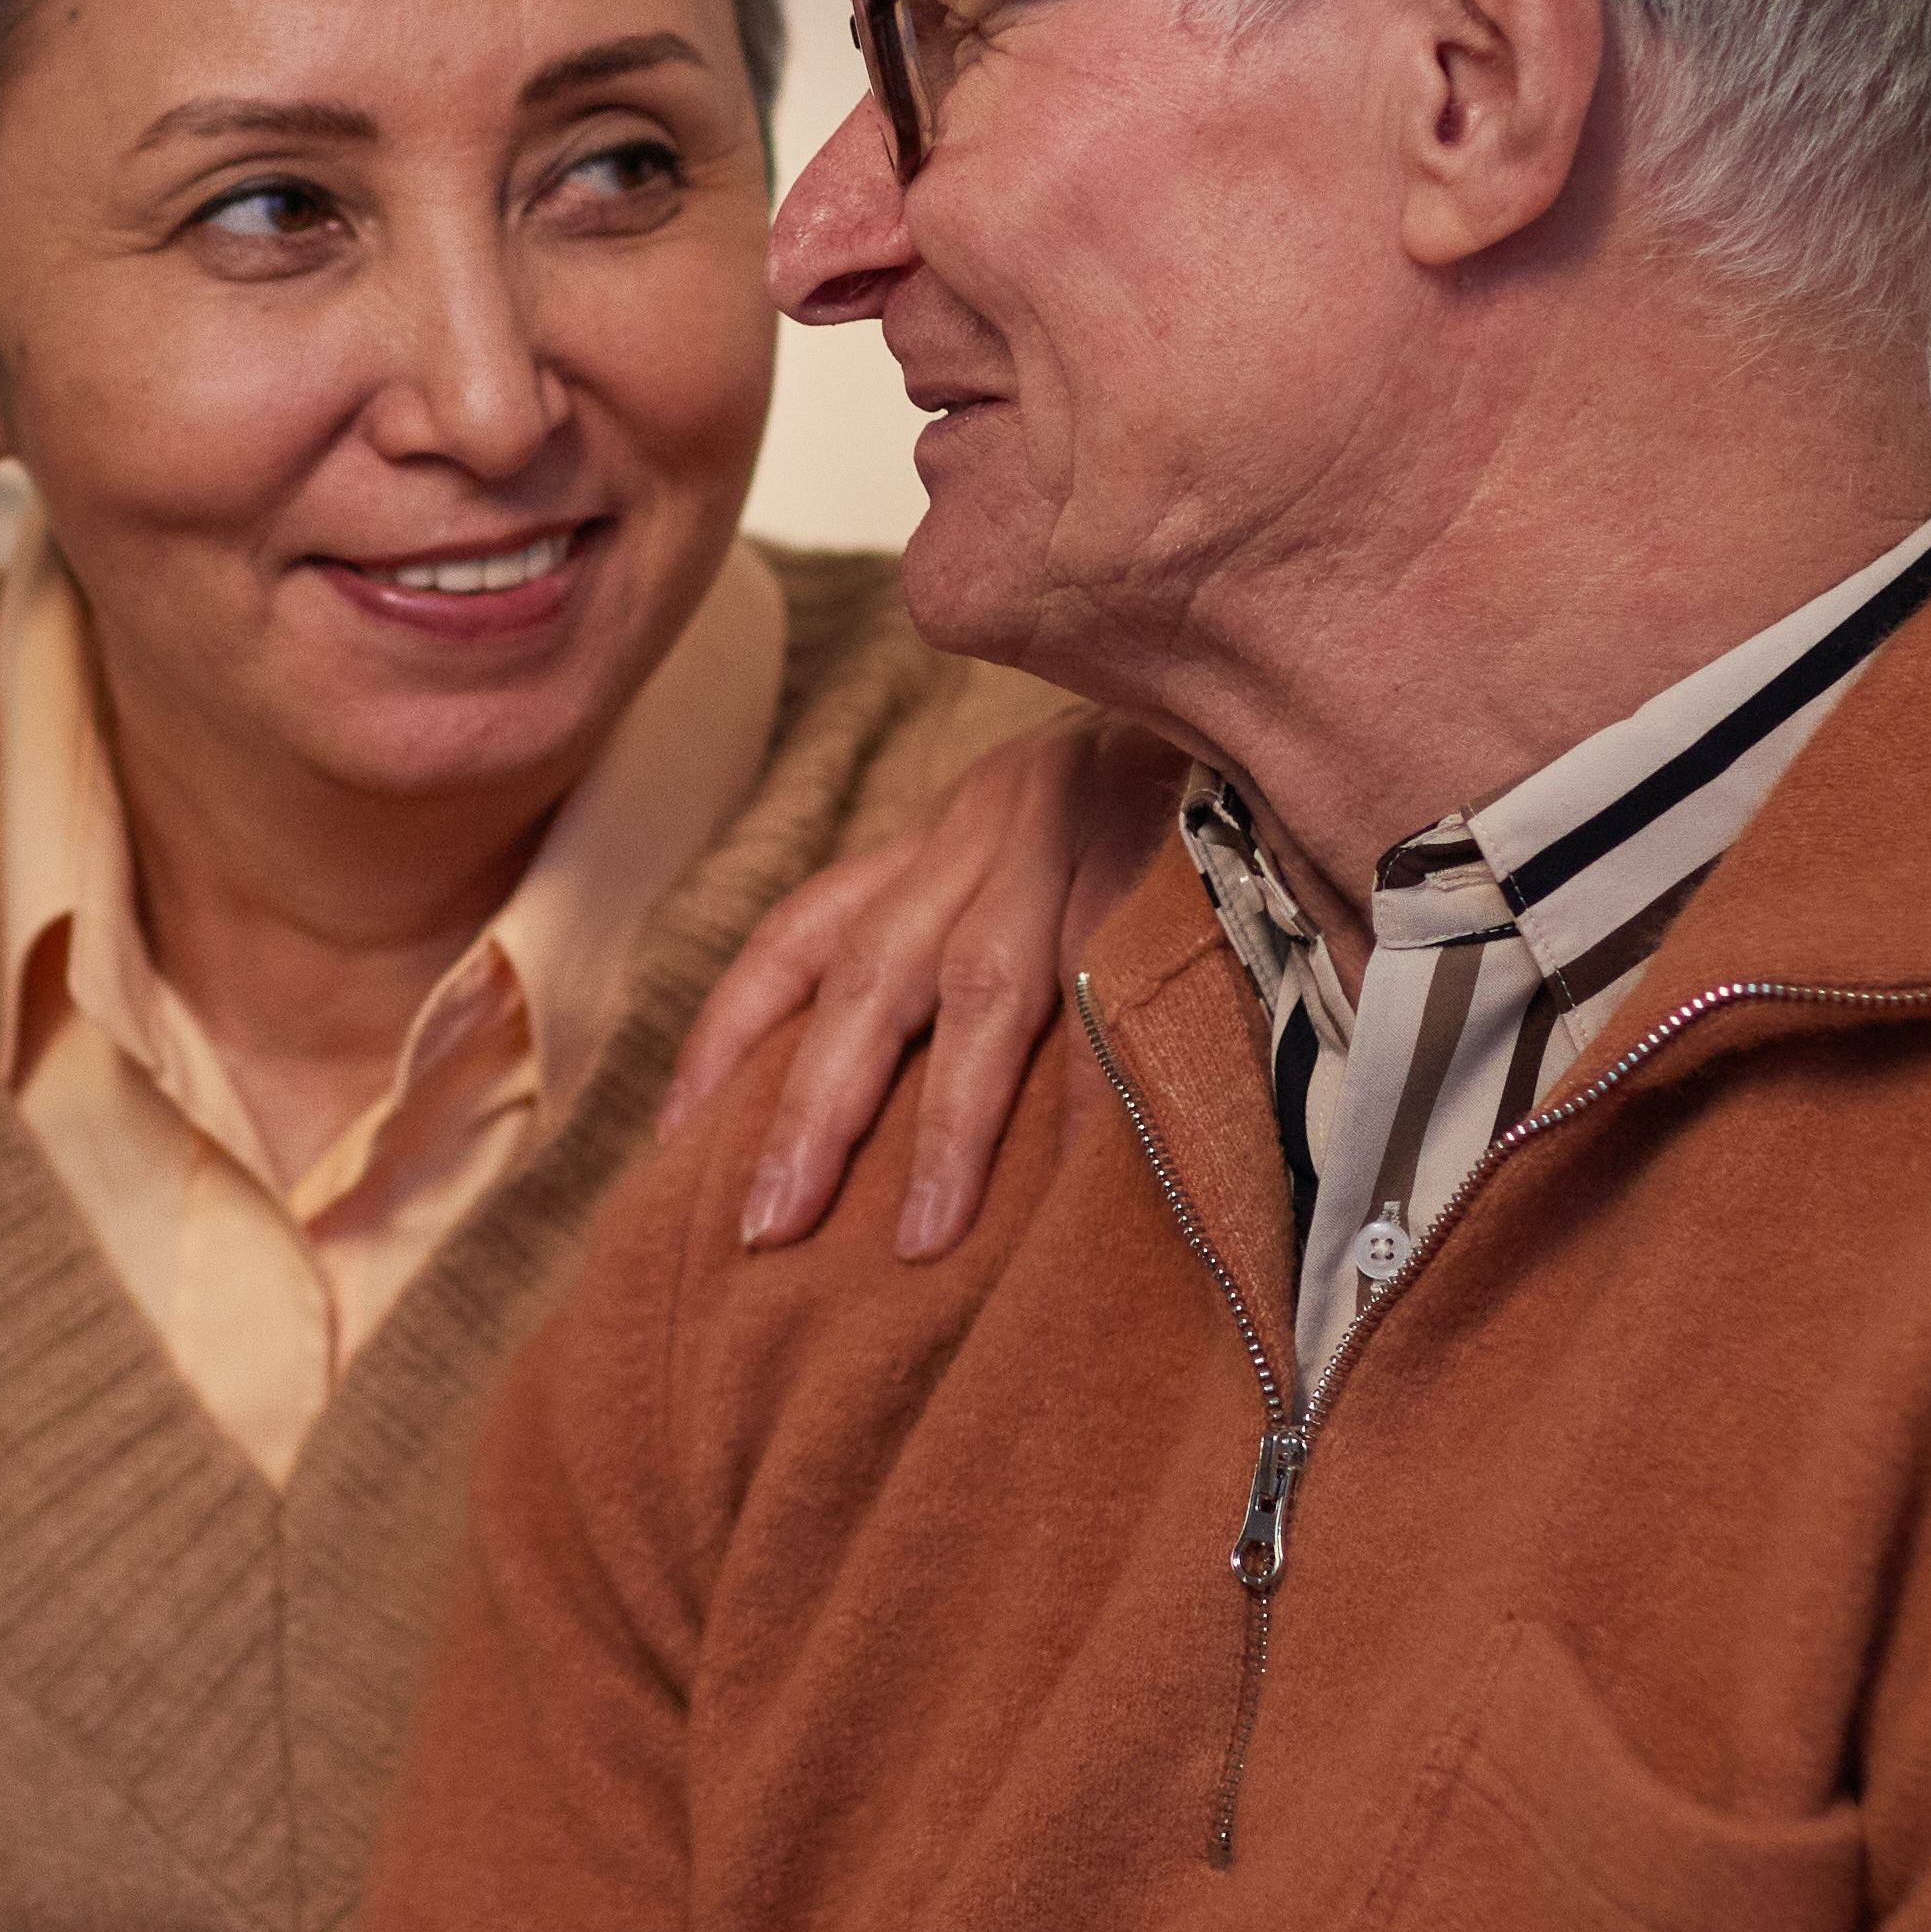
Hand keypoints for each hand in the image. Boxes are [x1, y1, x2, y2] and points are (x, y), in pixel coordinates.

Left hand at [665, 707, 1183, 1256]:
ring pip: (982, 991)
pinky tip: (1080, 1192)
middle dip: (810, 1111)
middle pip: (868, 979)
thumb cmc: (1143, 807)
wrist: (1257, 689)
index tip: (674, 1135)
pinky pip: (1117, 999)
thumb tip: (897, 1102)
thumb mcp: (1029, 845)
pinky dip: (1098, 1103)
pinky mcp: (1163, 863)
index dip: (727, 1036)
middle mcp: (982, 834)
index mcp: (936, 839)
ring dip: (946, 1126)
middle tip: (764, 1228)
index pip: (800, 936)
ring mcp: (1072, 843)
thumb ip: (963, 936)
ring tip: (918, 1242)